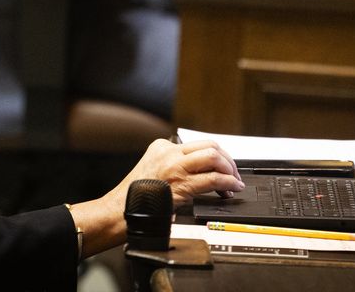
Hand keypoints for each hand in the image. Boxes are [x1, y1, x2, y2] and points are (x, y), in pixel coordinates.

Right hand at [68, 138, 243, 256]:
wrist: (120, 210)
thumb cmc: (136, 196)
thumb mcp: (152, 169)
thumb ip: (171, 164)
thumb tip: (197, 171)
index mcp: (160, 147)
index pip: (196, 144)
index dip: (215, 155)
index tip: (222, 165)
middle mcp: (168, 153)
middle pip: (209, 146)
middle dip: (227, 159)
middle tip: (233, 172)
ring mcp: (175, 167)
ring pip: (213, 157)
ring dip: (230, 169)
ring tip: (234, 181)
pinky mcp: (181, 184)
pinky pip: (213, 179)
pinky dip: (228, 183)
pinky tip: (230, 189)